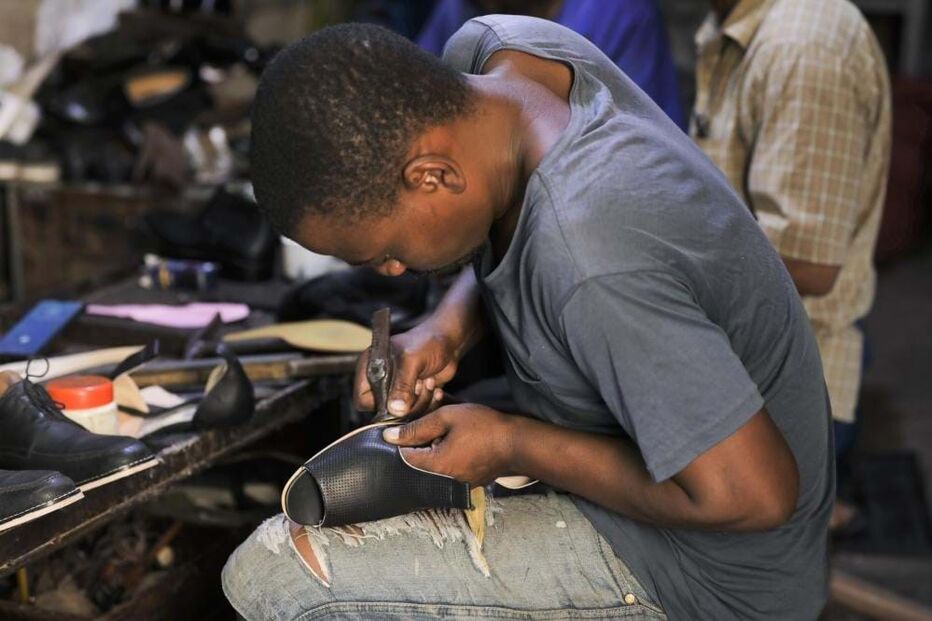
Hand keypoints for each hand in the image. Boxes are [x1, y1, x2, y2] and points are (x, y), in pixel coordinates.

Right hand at [353, 318, 460, 417]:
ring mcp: (397, 390)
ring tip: (427, 382)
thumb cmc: (427, 342)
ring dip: (420, 402)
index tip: (397, 398)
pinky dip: (428, 403)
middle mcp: (381, 381)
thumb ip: (402, 385)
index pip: (362, 398)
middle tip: (418, 385)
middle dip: (405, 403)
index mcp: (371, 368)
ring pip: (402, 414)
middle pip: (384, 410)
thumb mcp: (411, 360)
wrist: (449, 341)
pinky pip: (417, 412)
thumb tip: (395, 410)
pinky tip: (433, 386)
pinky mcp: (413, 397)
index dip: (378, 403)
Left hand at [381, 404, 515, 485]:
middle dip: (420, 439)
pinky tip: (457, 438)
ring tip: (446, 427)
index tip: (408, 422)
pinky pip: (448, 468)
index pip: (403, 455)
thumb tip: (389, 436)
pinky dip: (448, 453)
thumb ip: (416, 427)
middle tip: (430, 421)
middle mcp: (442, 480)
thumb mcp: (447, 417)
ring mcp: (456, 483)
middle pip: (418, 460)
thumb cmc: (484, 427)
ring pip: (433, 463)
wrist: (518, 443)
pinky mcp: (467, 482)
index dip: (402, 436)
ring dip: (434, 445)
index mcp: (434, 466)